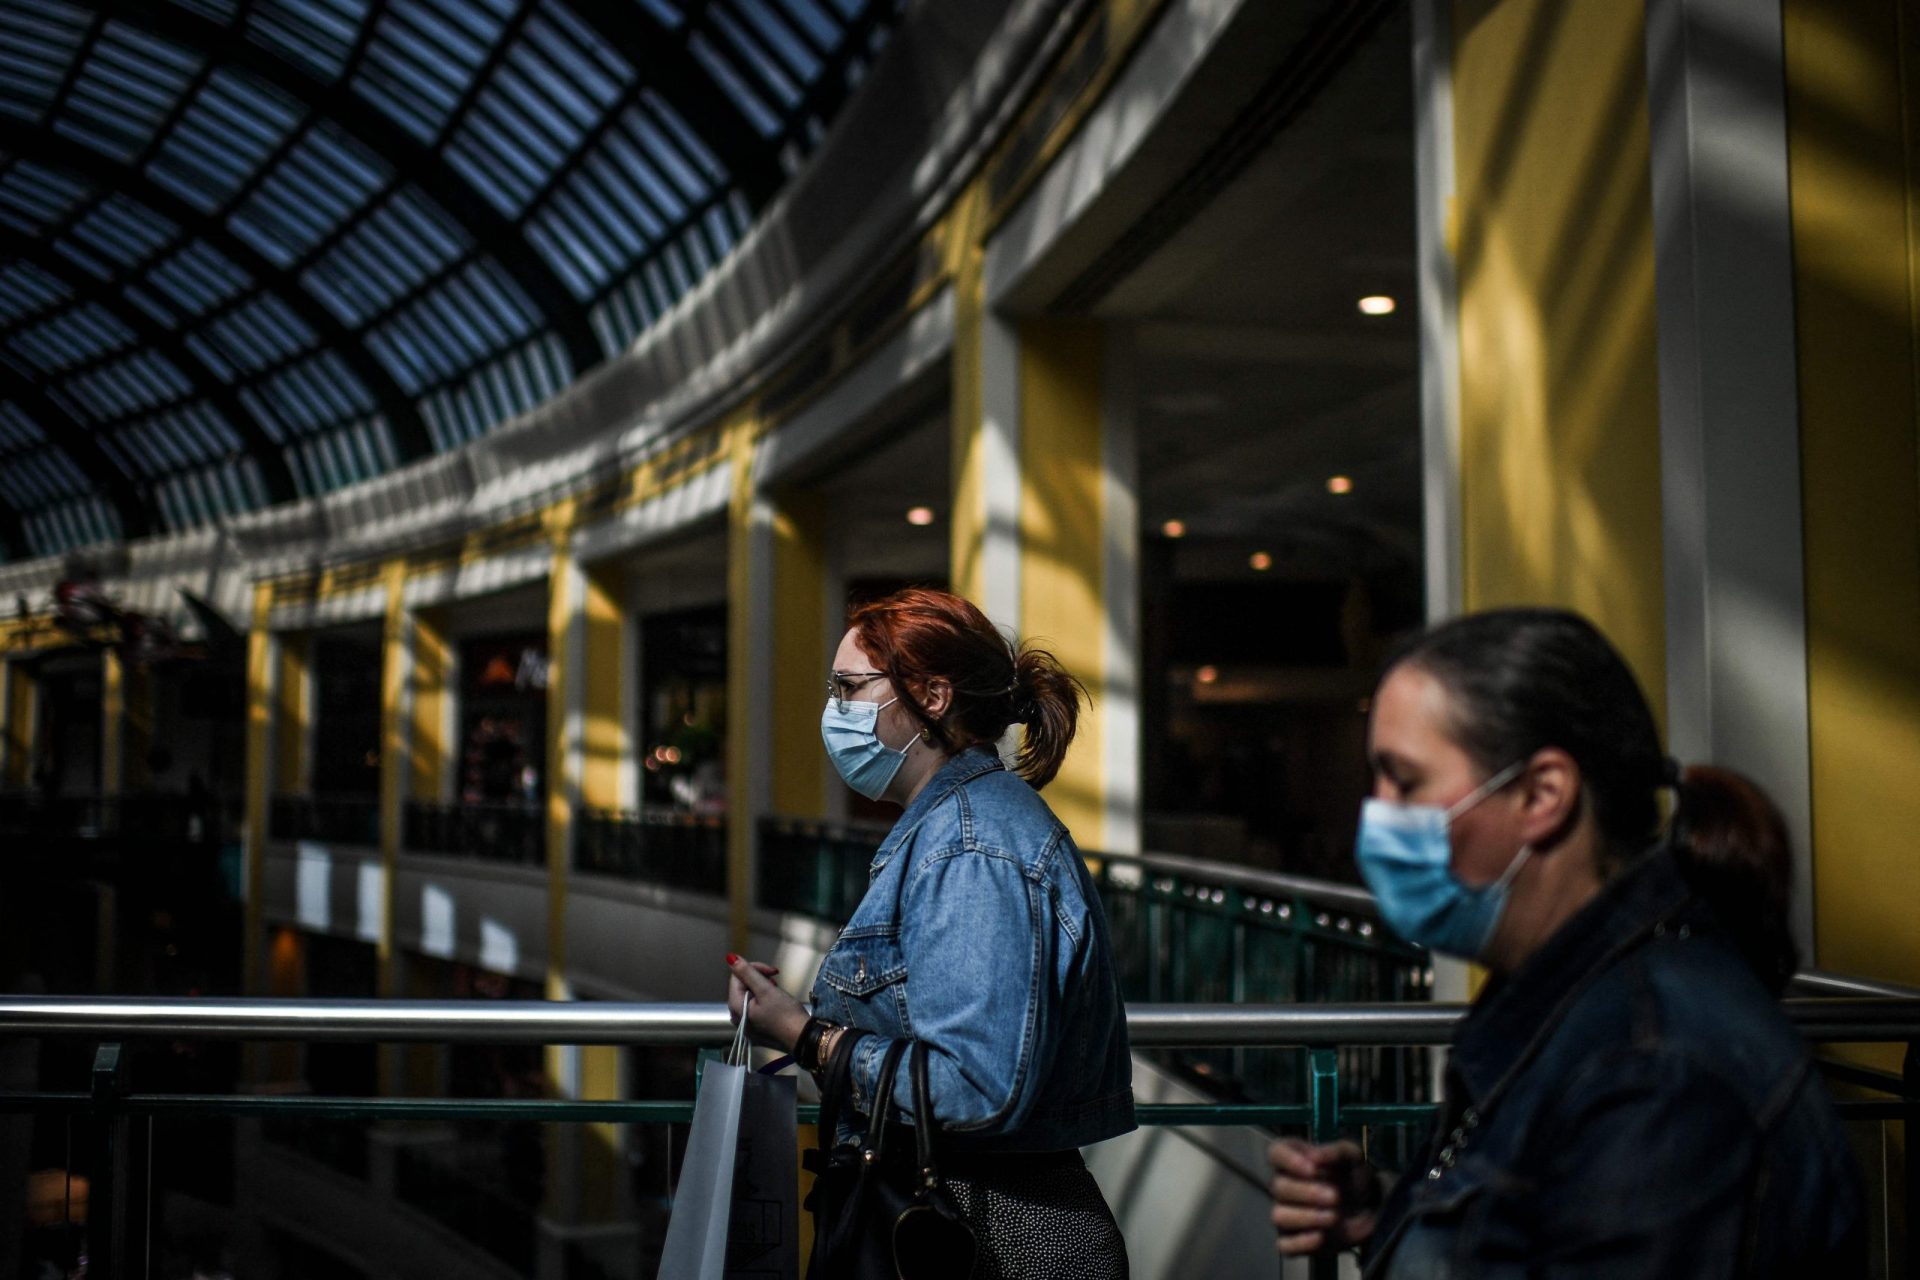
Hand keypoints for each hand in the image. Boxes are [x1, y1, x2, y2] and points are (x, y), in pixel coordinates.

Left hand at [724, 954, 809, 1052]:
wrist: (802, 1039)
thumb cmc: (786, 1015)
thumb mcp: (767, 990)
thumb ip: (748, 973)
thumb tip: (730, 958)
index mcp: (736, 1007)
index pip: (737, 976)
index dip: (755, 969)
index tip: (773, 971)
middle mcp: (736, 1017)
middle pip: (742, 986)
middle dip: (758, 979)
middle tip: (775, 981)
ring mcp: (746, 1025)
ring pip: (749, 996)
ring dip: (762, 989)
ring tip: (777, 991)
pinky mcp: (755, 1029)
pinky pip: (754, 1008)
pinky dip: (764, 1000)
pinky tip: (776, 1002)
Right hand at [1268, 1138, 1381, 1255]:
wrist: (1369, 1208)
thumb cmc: (1354, 1177)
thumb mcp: (1353, 1157)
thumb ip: (1336, 1151)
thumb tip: (1315, 1157)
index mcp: (1294, 1159)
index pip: (1276, 1153)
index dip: (1289, 1160)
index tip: (1313, 1169)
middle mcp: (1285, 1184)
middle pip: (1278, 1187)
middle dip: (1307, 1193)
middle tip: (1335, 1196)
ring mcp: (1287, 1213)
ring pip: (1278, 1216)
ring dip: (1305, 1217)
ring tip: (1333, 1217)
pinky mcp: (1294, 1239)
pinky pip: (1285, 1245)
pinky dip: (1300, 1243)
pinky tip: (1321, 1236)